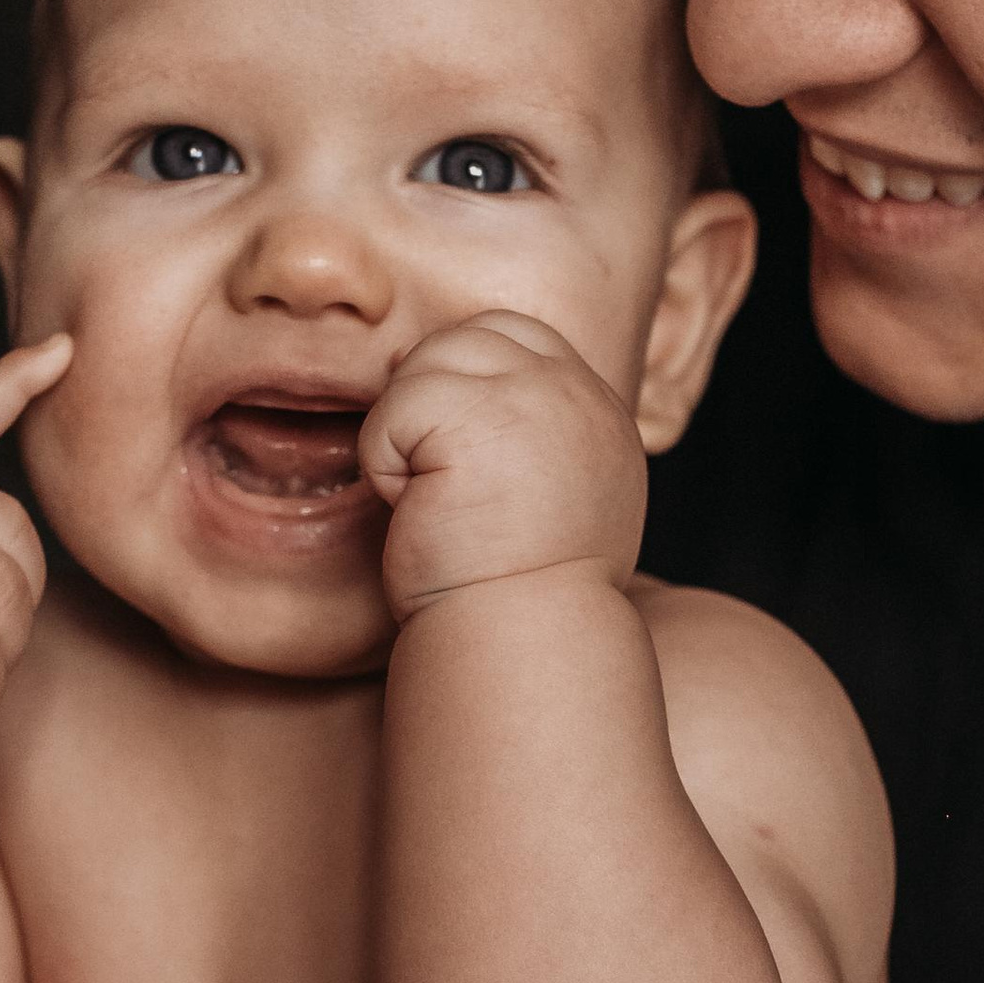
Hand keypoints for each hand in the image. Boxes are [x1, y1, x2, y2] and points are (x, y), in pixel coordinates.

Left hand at [362, 312, 646, 619]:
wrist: (522, 645)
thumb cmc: (524, 600)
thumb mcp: (560, 505)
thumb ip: (539, 441)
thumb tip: (470, 404)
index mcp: (599, 415)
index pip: (518, 339)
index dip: (466, 382)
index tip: (455, 459)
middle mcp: (577, 395)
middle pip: (467, 337)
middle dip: (430, 401)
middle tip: (434, 482)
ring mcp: (535, 398)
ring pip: (425, 364)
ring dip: (406, 435)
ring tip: (434, 502)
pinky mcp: (478, 417)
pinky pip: (394, 407)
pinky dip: (384, 462)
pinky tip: (417, 511)